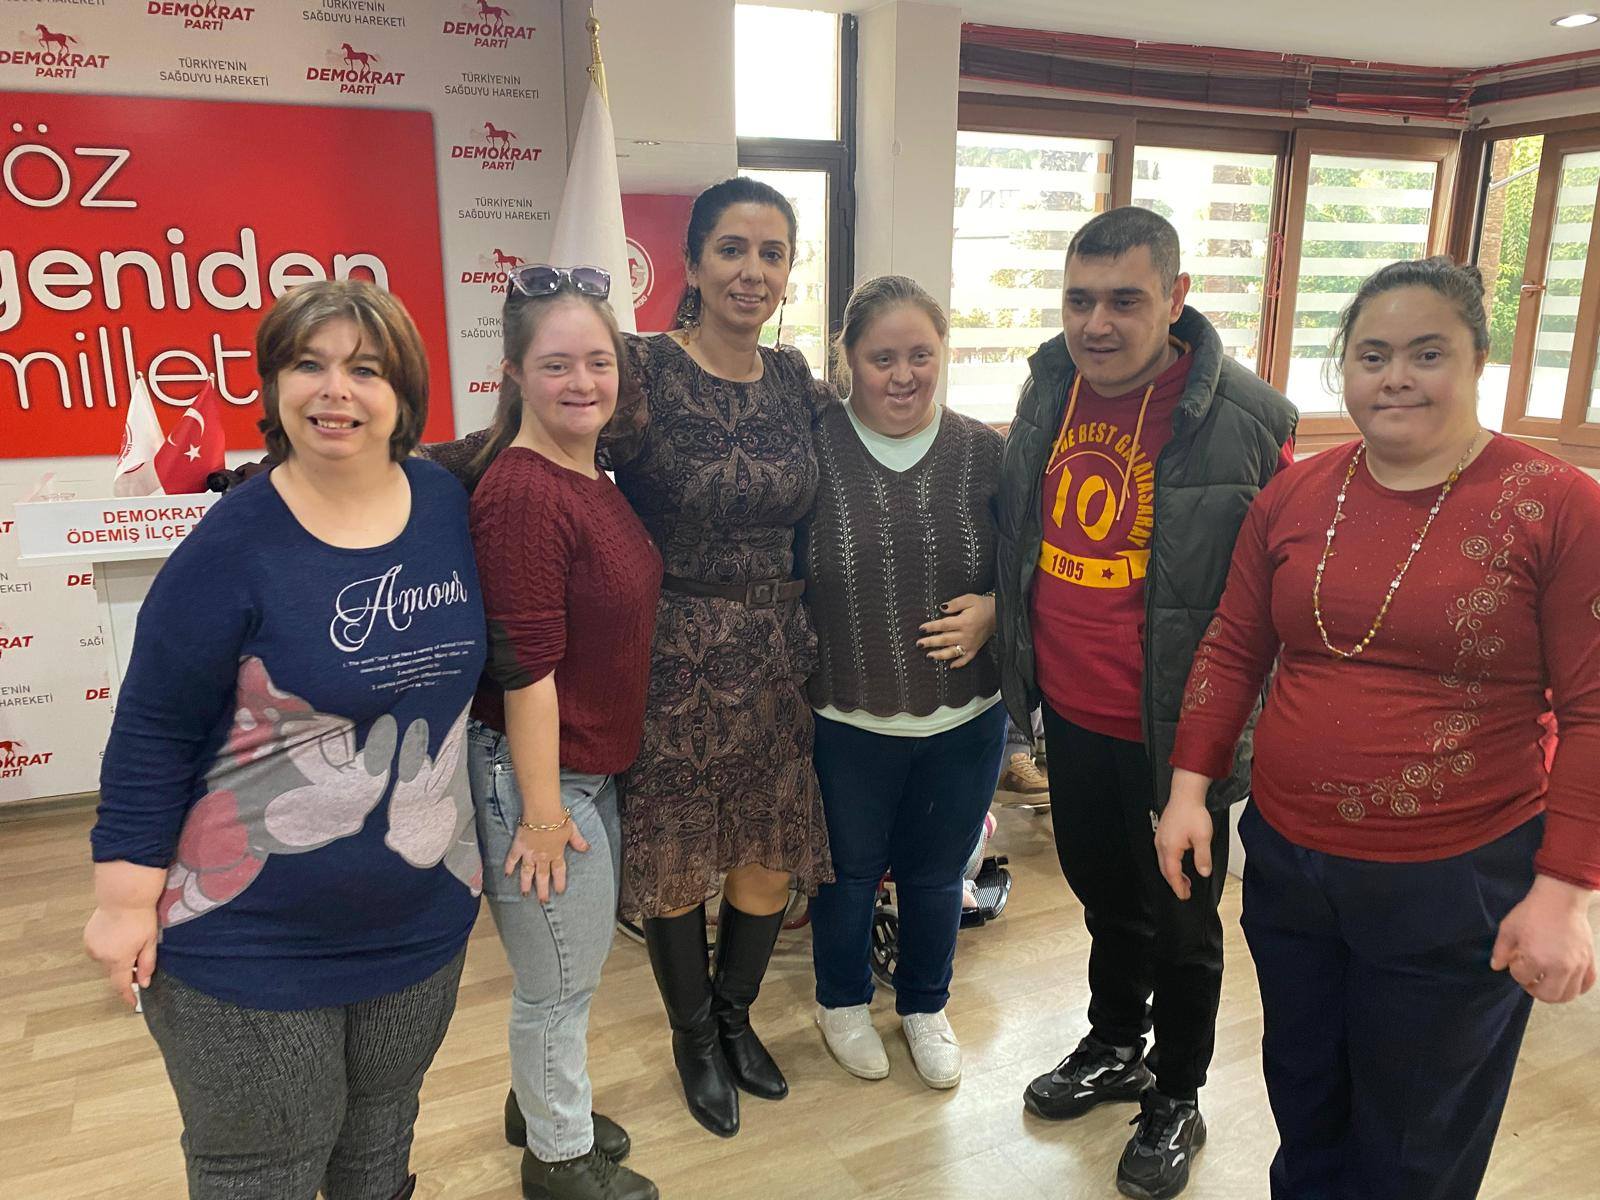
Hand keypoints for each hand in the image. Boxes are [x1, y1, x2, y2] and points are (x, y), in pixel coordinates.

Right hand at [83, 903, 157, 1008]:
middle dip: (125, 969)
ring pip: (106, 961)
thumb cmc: (140, 917)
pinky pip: (99, 950)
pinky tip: (116, 935)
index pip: (121, 985)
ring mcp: (92, 947)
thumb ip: (146, 964)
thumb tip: (144, 983)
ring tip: (127, 940)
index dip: (127, 995)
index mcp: (118, 959)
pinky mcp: (87, 938)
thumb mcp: (149, 942)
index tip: (132, 1003)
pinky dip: (108, 948)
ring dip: (116, 957)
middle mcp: (101, 956)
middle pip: (114, 972)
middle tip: (138, 956)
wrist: (123, 896)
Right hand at [505, 817, 588, 902]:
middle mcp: (543, 857)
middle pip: (543, 876)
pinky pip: (512, 859)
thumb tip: (587, 849)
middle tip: (542, 901)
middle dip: (542, 890)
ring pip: (527, 872)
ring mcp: (529, 853)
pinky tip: (507, 875)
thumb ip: (578, 841)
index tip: (559, 891)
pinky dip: (509, 867)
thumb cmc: (558, 818)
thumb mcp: (572, 830)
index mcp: (556, 853)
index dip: (559, 882)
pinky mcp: (518, 846)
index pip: (559, 871)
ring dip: (526, 884)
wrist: (543, 812)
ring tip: (525, 894)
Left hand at [918, 593, 995, 668]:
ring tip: (928, 656)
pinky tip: (950, 666)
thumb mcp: (969, 599)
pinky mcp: (975, 649)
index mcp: (964, 622)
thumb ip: (955, 603)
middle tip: (919, 644)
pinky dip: (959, 664)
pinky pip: (966, 659)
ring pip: (953, 652)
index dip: (931, 627)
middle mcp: (966, 635)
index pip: (944, 625)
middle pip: (945, 640)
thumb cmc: (982, 605)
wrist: (999, 614)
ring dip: (940, 655)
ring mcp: (971, 644)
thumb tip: (941, 608)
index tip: (921, 628)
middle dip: (930, 642)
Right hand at [1154, 793, 1213, 900]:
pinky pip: (1164, 854)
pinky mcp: (1162, 834)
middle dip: (1175, 883)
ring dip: (1173, 873)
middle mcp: (1161, 844)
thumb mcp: (1203, 837)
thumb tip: (1203, 872)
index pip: (1172, 874)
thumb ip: (1203, 857)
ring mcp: (1160, 839)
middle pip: (1165, 870)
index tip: (1184, 895)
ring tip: (1185, 880)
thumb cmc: (1192, 812)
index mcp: (1169, 848)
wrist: (1185, 795)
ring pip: (1163, 863)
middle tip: (1185, 891)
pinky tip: (1179, 863)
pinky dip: (1171, 864)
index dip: (1178, 887)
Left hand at [1490, 875, 1596, 1003]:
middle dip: (1534, 989)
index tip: (1515, 961)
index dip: (1515, 971)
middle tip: (1529, 979)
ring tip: (1546, 982)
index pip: (1522, 978)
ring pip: (1568, 995)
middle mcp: (1560, 967)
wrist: (1560, 898)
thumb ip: (1501, 950)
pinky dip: (1576, 988)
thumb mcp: (1509, 928)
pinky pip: (1587, 984)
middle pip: (1547, 995)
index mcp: (1538, 959)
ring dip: (1554, 993)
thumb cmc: (1533, 912)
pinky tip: (1566, 981)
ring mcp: (1578, 965)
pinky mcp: (1589, 961)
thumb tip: (1497, 966)